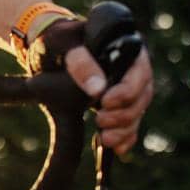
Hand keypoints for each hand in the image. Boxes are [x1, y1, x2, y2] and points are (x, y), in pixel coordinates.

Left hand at [32, 19, 154, 156]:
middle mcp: (133, 69)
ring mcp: (128, 88)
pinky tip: (117, 148)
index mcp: (125, 48)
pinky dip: (125, 137)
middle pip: (141, 96)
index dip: (126, 91)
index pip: (138, 72)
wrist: (49, 51)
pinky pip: (130, 124)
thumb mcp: (62, 43)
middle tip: (101, 122)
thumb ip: (79, 61)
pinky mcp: (120, 105)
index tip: (105, 102)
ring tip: (106, 139)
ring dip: (124, 129)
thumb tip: (98, 89)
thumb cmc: (57, 40)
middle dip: (124, 114)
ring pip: (137, 112)